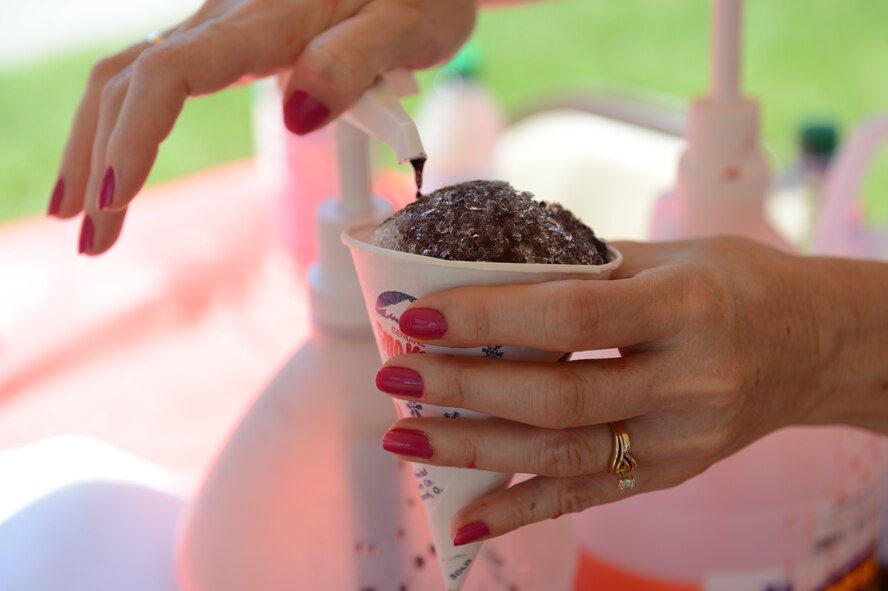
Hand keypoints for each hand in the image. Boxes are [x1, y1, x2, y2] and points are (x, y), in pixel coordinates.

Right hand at [49, 0, 475, 254]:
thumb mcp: (405, 26)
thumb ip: (353, 64)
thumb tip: (295, 114)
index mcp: (269, 19)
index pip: (171, 74)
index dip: (133, 137)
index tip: (114, 201)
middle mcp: (230, 19)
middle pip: (128, 80)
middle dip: (97, 160)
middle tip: (90, 242)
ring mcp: (224, 31)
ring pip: (130, 77)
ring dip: (95, 146)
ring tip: (78, 216)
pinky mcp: (232, 44)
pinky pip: (157, 79)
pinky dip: (124, 126)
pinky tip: (114, 166)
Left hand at [375, 237, 849, 545]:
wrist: (817, 346)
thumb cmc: (738, 284)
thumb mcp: (668, 255)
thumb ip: (583, 269)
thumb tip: (486, 277)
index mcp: (686, 307)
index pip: (571, 315)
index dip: (488, 316)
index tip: (419, 315)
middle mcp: (688, 381)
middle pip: (557, 395)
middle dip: (464, 387)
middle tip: (396, 374)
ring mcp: (680, 439)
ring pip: (561, 454)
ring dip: (473, 449)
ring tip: (405, 435)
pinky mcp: (669, 474)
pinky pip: (587, 498)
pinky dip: (522, 511)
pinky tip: (465, 519)